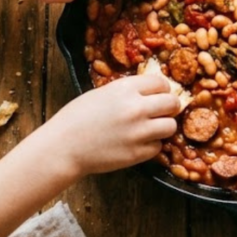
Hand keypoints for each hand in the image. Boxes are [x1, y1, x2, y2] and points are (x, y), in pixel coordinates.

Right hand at [51, 73, 179, 176]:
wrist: (63, 147)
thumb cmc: (76, 118)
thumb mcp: (101, 93)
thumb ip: (127, 92)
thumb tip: (150, 92)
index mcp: (126, 89)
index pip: (161, 83)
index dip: (162, 89)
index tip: (159, 95)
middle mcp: (136, 108)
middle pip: (172, 103)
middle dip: (169, 107)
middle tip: (162, 112)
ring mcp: (139, 132)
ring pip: (171, 127)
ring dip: (163, 127)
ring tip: (151, 129)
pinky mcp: (138, 153)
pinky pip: (158, 147)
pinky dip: (151, 146)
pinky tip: (138, 144)